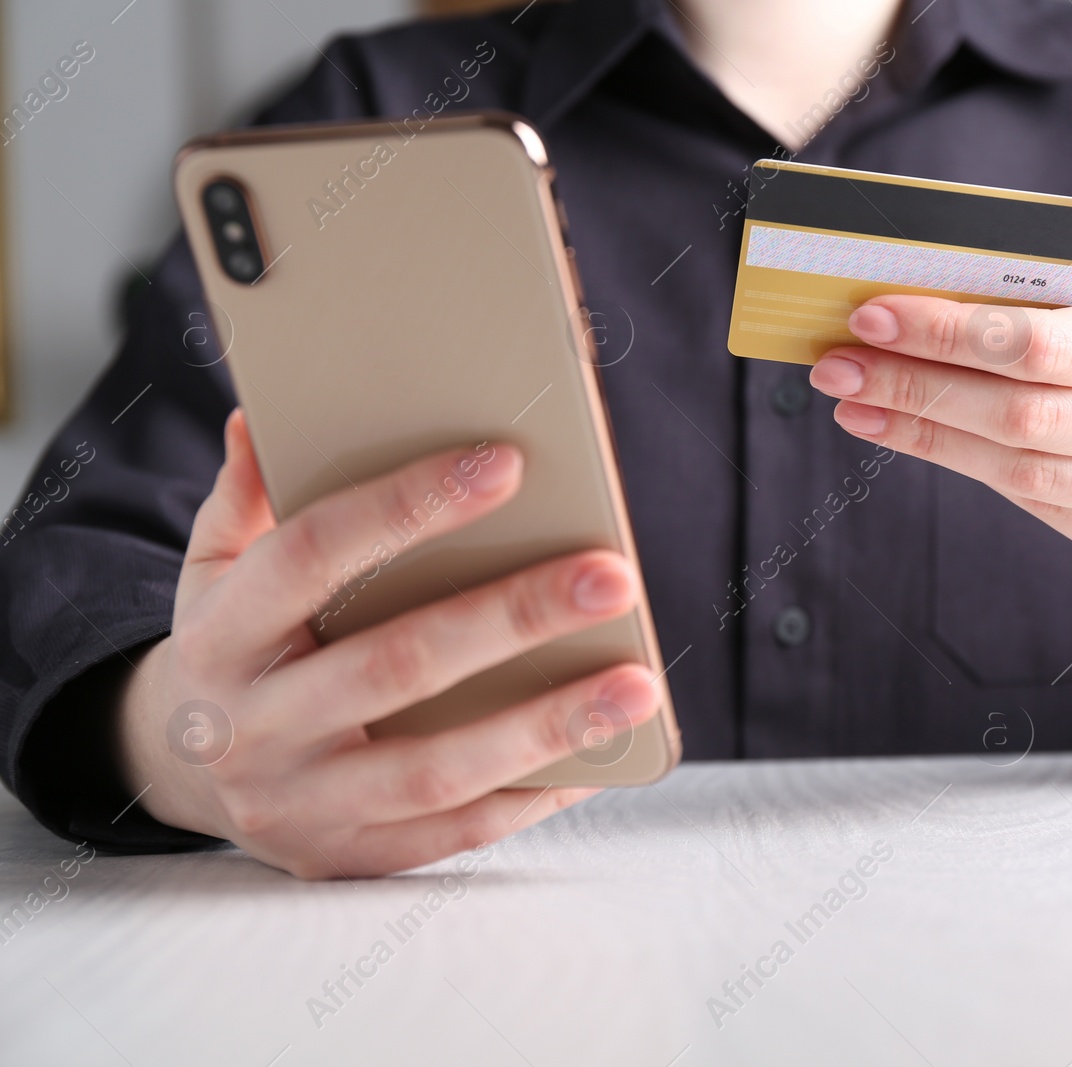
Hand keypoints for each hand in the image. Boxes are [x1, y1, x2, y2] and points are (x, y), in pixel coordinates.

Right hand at [114, 410, 658, 878]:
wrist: (179, 772)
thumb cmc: (233, 646)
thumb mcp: (212, 569)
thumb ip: (246, 499)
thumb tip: (266, 420)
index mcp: (221, 635)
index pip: (313, 555)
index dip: (407, 507)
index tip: (507, 464)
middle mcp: (256, 725)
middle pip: (397, 664)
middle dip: (513, 616)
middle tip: (612, 575)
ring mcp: (304, 804)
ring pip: (439, 767)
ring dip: (549, 724)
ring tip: (639, 683)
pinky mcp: (351, 858)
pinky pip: (458, 830)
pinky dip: (537, 794)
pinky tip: (606, 755)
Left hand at [810, 296, 1071, 571]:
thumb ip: (1038, 326)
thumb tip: (906, 320)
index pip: (1051, 346)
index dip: (953, 333)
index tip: (872, 316)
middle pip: (1025, 416)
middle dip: (919, 386)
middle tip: (839, 364)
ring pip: (1021, 472)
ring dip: (923, 432)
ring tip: (855, 402)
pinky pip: (1034, 506)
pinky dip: (961, 466)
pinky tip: (905, 435)